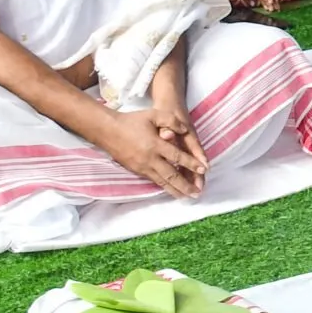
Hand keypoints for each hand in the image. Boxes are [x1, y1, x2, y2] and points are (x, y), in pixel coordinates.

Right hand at [91, 101, 206, 197]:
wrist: (108, 130)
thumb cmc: (132, 120)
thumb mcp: (153, 114)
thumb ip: (171, 121)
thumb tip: (185, 130)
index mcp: (155, 145)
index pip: (177, 156)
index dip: (191, 163)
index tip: (203, 169)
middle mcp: (150, 159)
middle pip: (171, 175)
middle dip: (186, 185)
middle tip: (198, 193)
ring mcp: (142, 167)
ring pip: (162, 182)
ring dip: (176, 190)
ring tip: (187, 197)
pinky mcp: (136, 171)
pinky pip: (154, 181)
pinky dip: (164, 187)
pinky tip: (171, 191)